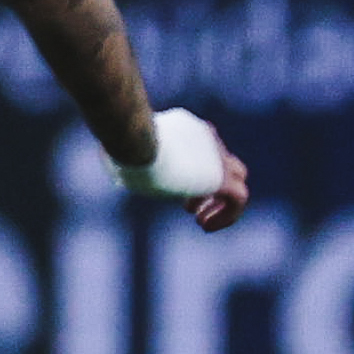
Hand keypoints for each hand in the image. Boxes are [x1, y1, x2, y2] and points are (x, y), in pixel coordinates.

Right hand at [118, 110, 251, 229]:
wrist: (136, 141)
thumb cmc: (119, 145)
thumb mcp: (121, 149)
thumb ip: (127, 156)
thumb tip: (115, 166)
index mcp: (187, 128)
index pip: (200, 149)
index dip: (188, 173)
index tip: (172, 189)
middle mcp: (208, 138)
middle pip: (224, 162)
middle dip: (208, 186)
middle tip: (188, 205)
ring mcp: (218, 156)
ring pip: (236, 180)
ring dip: (220, 203)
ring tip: (201, 220)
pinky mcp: (223, 178)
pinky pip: (238, 200)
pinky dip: (225, 215)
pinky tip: (205, 226)